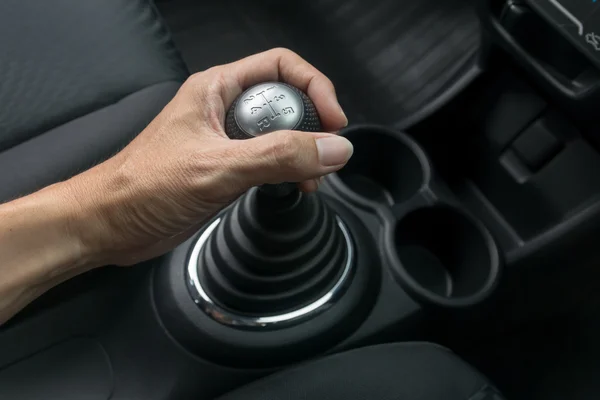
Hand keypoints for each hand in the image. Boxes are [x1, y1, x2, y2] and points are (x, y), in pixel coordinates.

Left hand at [61, 48, 351, 266]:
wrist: (110, 225)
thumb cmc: (142, 187)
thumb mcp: (218, 167)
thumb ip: (278, 156)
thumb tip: (332, 148)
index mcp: (216, 89)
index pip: (281, 67)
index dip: (315, 87)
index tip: (333, 120)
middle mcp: (223, 110)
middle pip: (286, 99)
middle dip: (313, 123)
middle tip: (326, 151)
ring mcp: (227, 141)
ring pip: (281, 133)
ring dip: (303, 152)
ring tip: (312, 176)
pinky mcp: (227, 170)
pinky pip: (270, 162)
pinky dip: (289, 172)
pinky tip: (294, 187)